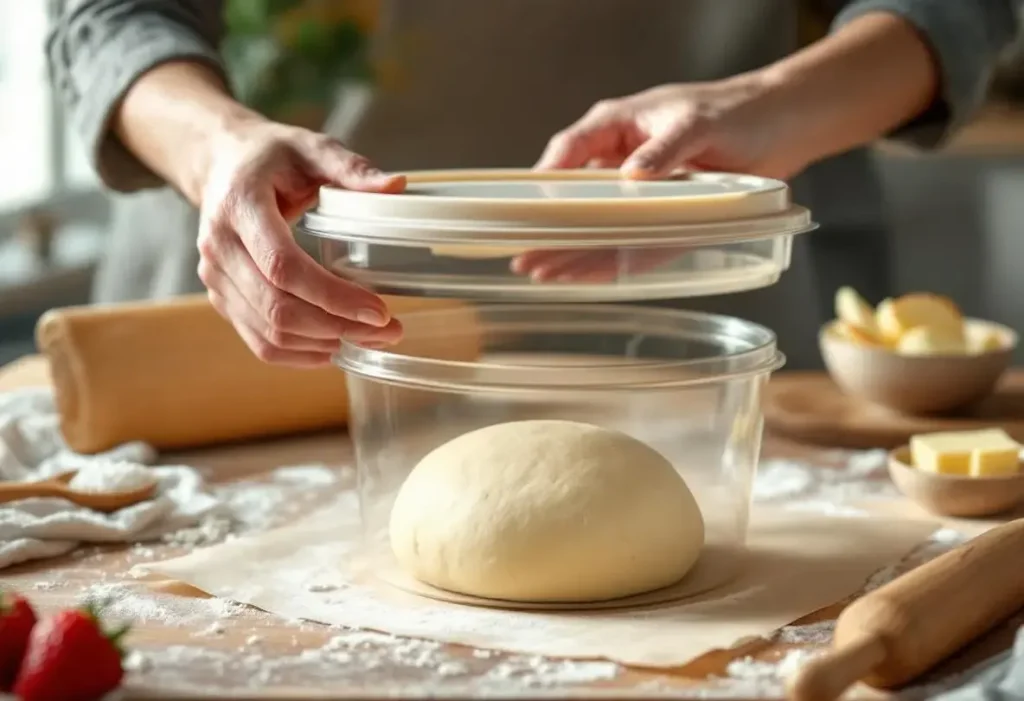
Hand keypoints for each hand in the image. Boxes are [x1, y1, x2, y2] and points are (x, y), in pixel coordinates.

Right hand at [196, 119, 405, 366]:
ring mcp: (215, 277)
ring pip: (269, 332)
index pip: (284, 267)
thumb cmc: (270, 156)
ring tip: (370, 338)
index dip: (333, 296)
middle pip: (277, 308)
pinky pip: (259, 340)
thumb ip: (351, 168)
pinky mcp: (221, 298)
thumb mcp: (311, 147)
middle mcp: (219, 247)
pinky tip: (334, 347)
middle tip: (388, 330)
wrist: (219, 164)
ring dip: (324, 344)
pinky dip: (300, 353)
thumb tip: (398, 186)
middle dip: (338, 326)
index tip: (379, 310)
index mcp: (240, 206)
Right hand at [525, 75, 804, 281]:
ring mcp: (641, 195)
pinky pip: (630, 245)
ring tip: (543, 275)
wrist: (784, 127)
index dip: (547, 180)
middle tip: (526, 256)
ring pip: (598, 227)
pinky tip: (582, 278)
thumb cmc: (737, 112)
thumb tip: (633, 175)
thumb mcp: (698, 122)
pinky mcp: (664, 220)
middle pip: (575, 198)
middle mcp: (622, 162)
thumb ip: (665, 148)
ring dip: (572, 251)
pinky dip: (608, 262)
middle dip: (551, 228)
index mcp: (619, 126)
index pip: (570, 150)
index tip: (532, 207)